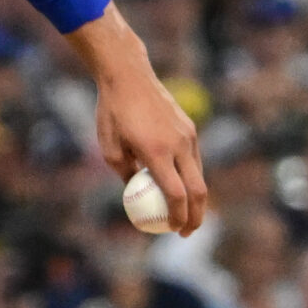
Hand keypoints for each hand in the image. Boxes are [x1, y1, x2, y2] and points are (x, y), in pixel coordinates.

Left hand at [93, 68, 205, 234]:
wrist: (129, 76)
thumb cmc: (112, 113)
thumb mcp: (109, 149)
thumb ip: (125, 174)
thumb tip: (135, 193)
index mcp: (157, 152)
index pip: (177, 194)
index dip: (179, 217)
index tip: (174, 230)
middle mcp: (178, 144)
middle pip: (198, 190)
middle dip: (196, 216)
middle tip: (187, 232)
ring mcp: (187, 135)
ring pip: (199, 174)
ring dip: (196, 197)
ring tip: (185, 213)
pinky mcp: (190, 127)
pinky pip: (194, 158)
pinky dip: (190, 177)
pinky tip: (180, 185)